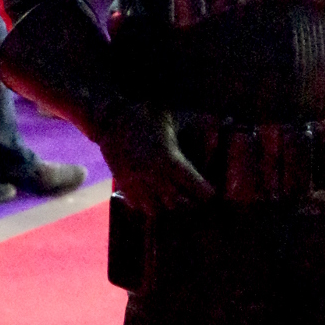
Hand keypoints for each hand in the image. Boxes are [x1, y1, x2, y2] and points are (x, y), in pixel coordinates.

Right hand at [97, 103, 212, 212]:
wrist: (109, 118)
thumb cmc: (144, 115)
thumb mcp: (170, 118)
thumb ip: (190, 127)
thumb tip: (215, 124)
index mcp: (167, 159)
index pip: (193, 185)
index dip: (205, 191)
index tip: (211, 193)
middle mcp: (152, 175)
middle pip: (176, 202)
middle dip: (188, 202)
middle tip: (196, 199)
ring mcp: (135, 182)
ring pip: (155, 209)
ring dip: (166, 206)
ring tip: (174, 200)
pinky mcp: (122, 184)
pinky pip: (136, 205)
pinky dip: (146, 205)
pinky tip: (153, 198)